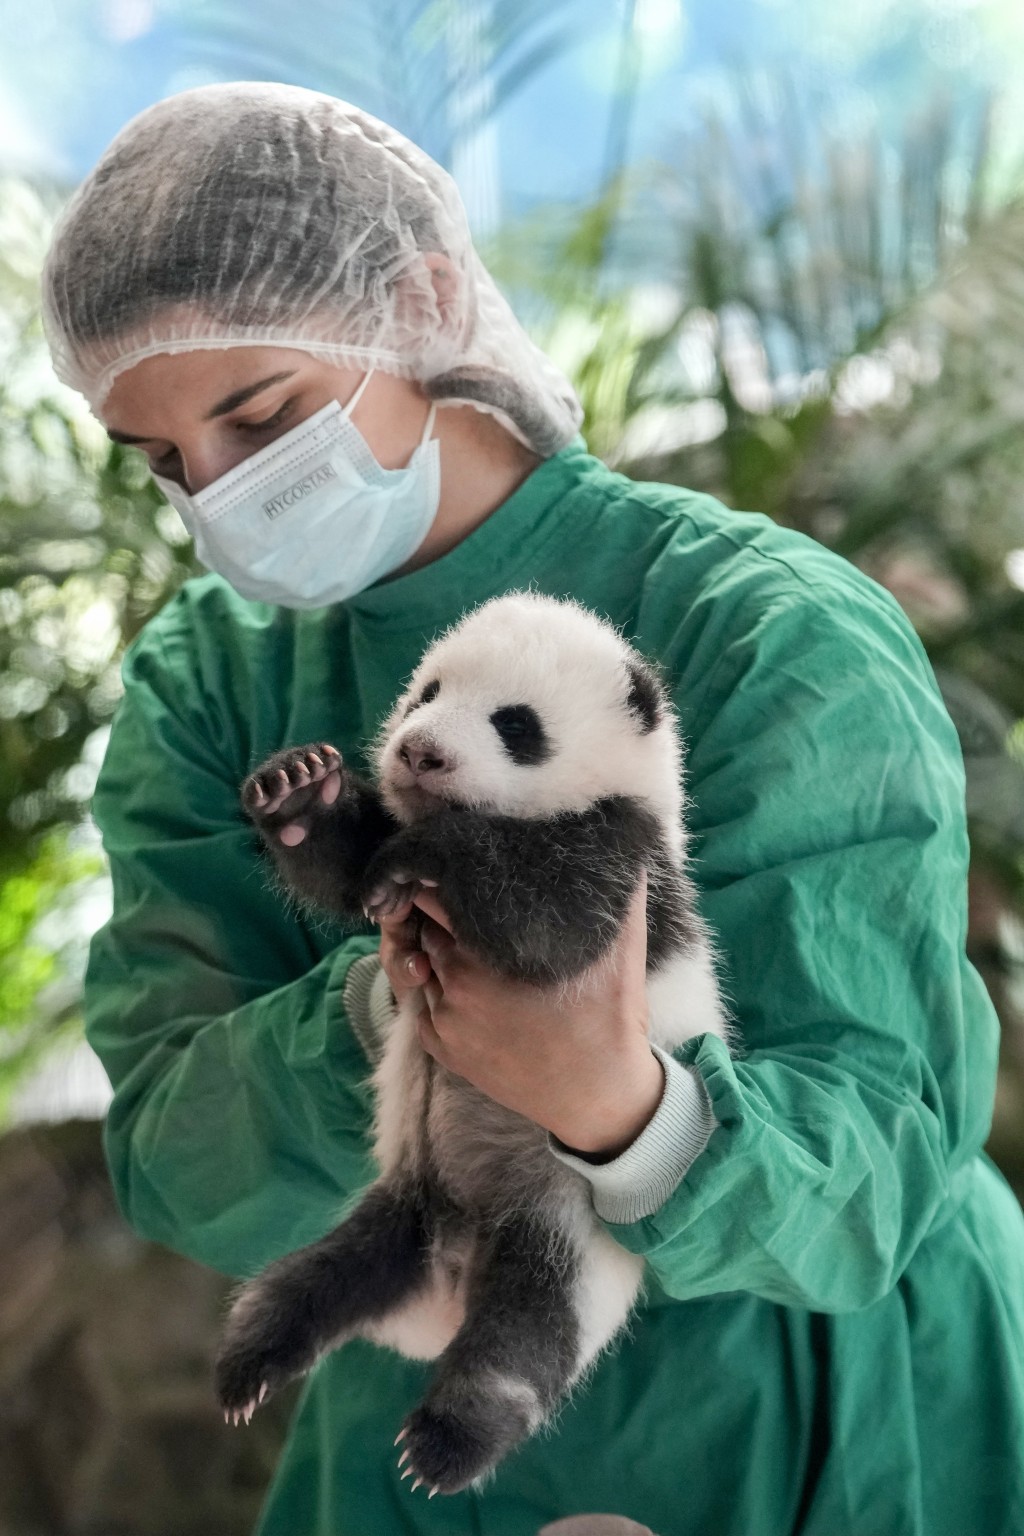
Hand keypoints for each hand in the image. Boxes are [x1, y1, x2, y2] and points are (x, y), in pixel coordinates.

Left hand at [378, 875, 663, 1158]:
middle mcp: (456, 982)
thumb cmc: (610, 1017)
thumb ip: (617, 889)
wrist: (600, 1095)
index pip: (433, 894)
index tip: (455, 869)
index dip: (440, 876)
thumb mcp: (622, 946)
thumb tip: (625, 843)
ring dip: (433, 947)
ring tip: (462, 938)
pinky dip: (433, 985)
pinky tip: (459, 977)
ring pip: (420, 963)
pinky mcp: (443, 1049)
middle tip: (458, 900)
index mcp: (485, 951)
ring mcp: (446, 1019)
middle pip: (422, 926)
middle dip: (434, 909)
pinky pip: (421, 1002)